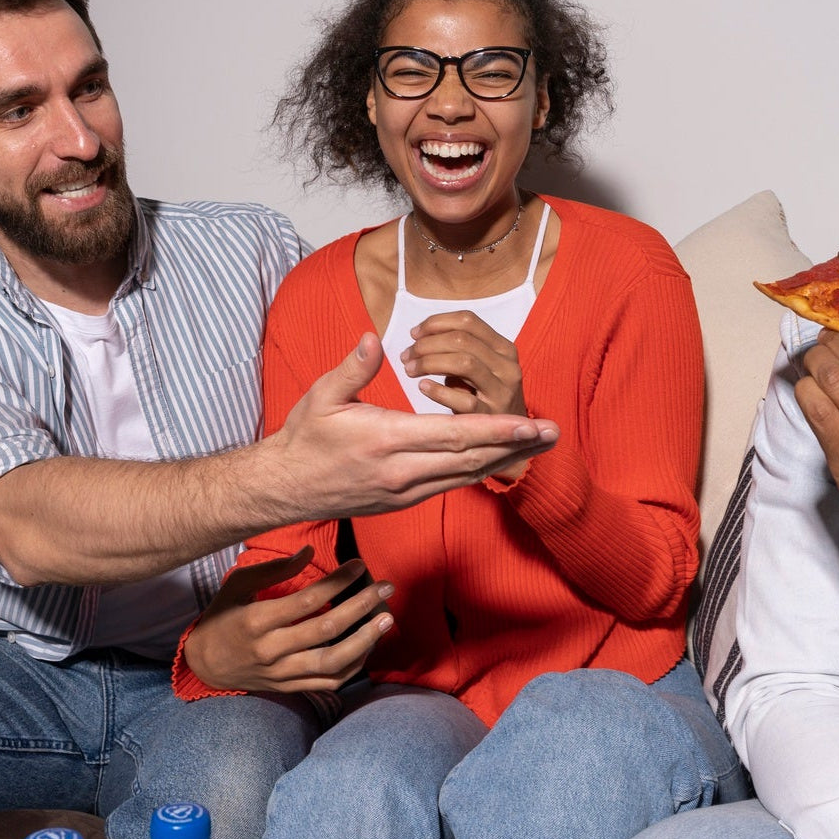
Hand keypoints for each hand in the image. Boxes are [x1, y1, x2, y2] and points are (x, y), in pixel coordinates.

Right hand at [182, 549, 393, 693]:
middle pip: (326, 629)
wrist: (204, 664)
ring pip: (331, 661)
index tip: (359, 564)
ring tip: (386, 620)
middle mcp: (271, 650)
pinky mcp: (288, 687)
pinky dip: (352, 667)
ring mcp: (281, 673)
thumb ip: (274, 569)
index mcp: (257, 620)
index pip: (307, 600)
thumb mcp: (238, 585)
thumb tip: (309, 551)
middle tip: (386, 588)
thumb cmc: (223, 616)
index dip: (337, 581)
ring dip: (364, 640)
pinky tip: (368, 646)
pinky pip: (327, 682)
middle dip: (361, 606)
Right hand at [263, 333, 556, 518]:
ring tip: (539, 445)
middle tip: (554, 432)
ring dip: (506, 459)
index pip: (453, 435)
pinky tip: (501, 459)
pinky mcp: (404, 500)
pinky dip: (480, 470)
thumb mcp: (322, 396)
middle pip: (471, 459)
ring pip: (466, 475)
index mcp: (386, 441)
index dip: (496, 430)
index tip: (530, 424)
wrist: (284, 488)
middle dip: (516, 445)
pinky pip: (451, 484)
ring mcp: (405, 490)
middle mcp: (402, 471)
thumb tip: (372, 338)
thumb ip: (352, 368)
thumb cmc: (304, 438)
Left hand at [400, 310, 530, 480]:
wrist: (512, 438)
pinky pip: (463, 399)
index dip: (436, 323)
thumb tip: (418, 335)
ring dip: (430, 362)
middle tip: (407, 355)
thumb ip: (456, 349)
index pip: (468, 320)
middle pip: (462, 339)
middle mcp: (507, 367)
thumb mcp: (479, 367)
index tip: (414, 334)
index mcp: (503, 348)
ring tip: (410, 370)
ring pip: (464, 362)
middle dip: (427, 343)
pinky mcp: (491, 418)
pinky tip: (423, 387)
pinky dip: (439, 390)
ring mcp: (502, 392)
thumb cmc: (484, 397)